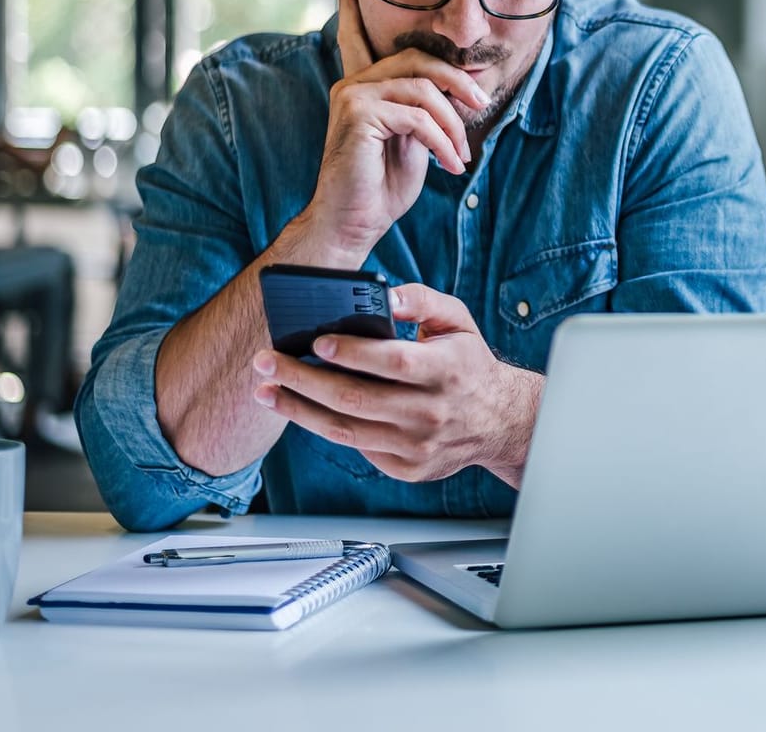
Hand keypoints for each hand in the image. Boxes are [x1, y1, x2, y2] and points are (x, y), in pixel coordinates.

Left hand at [250, 283, 542, 485]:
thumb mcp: (457, 321)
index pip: (394, 362)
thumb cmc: (468, 364)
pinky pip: (357, 447)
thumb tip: (384, 296)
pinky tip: (302, 409)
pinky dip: (325, 427)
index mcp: (448, 371)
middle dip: (303, 379)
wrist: (498, 421)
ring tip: (267, 390)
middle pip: (357, 398)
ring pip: (346, 429)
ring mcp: (419, 445)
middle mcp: (433, 412)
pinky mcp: (407, 467)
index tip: (316, 342)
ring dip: (299, 409)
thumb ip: (422, 300)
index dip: (352, 353)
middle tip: (267, 362)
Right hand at [304, 0, 491, 255]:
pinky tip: (449, 165)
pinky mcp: (357, 115)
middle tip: (480, 105)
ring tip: (459, 155)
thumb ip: (425, 109)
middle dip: (457, 81)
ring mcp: (352, 96)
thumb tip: (461, 86)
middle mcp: (353, 83)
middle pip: (418, 59)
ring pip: (423, 88)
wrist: (354, 222)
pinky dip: (441, 141)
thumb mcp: (414, 140)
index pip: (358, 36)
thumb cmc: (384, 185)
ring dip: (452, 124)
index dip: (352, 4)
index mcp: (363, 85)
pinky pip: (417, 116)